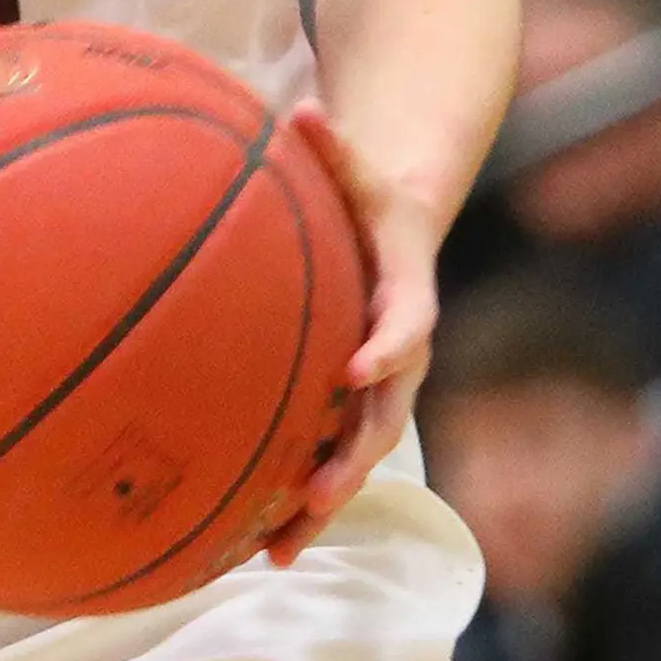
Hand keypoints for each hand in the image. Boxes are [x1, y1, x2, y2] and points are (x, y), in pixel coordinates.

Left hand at [260, 100, 437, 565]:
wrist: (398, 231)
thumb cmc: (369, 197)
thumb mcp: (358, 168)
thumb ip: (333, 145)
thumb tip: (302, 110)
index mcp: (406, 298)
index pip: (407, 325)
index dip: (387, 348)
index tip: (360, 368)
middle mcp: (397, 357)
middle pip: (384, 417)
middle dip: (352, 457)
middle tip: (319, 488)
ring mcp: (374, 391)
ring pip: (355, 457)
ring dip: (322, 504)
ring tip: (279, 550)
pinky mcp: (347, 409)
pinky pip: (327, 460)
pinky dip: (299, 504)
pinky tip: (253, 547)